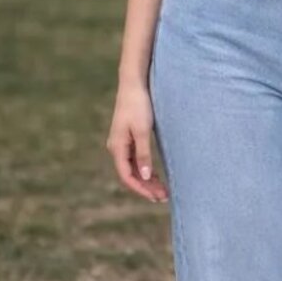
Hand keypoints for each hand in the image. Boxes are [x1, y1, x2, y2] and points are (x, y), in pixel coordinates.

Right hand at [106, 82, 168, 202]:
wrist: (134, 83)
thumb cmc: (138, 105)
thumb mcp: (143, 130)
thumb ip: (144, 154)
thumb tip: (146, 177)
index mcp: (117, 147)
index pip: (127, 176)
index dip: (141, 189)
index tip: (156, 197)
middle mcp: (117, 148)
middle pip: (131, 174)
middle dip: (146, 187)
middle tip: (164, 197)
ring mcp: (122, 143)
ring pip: (134, 168)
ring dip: (147, 180)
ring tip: (163, 190)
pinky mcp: (129, 138)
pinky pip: (136, 160)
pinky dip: (146, 169)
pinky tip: (156, 176)